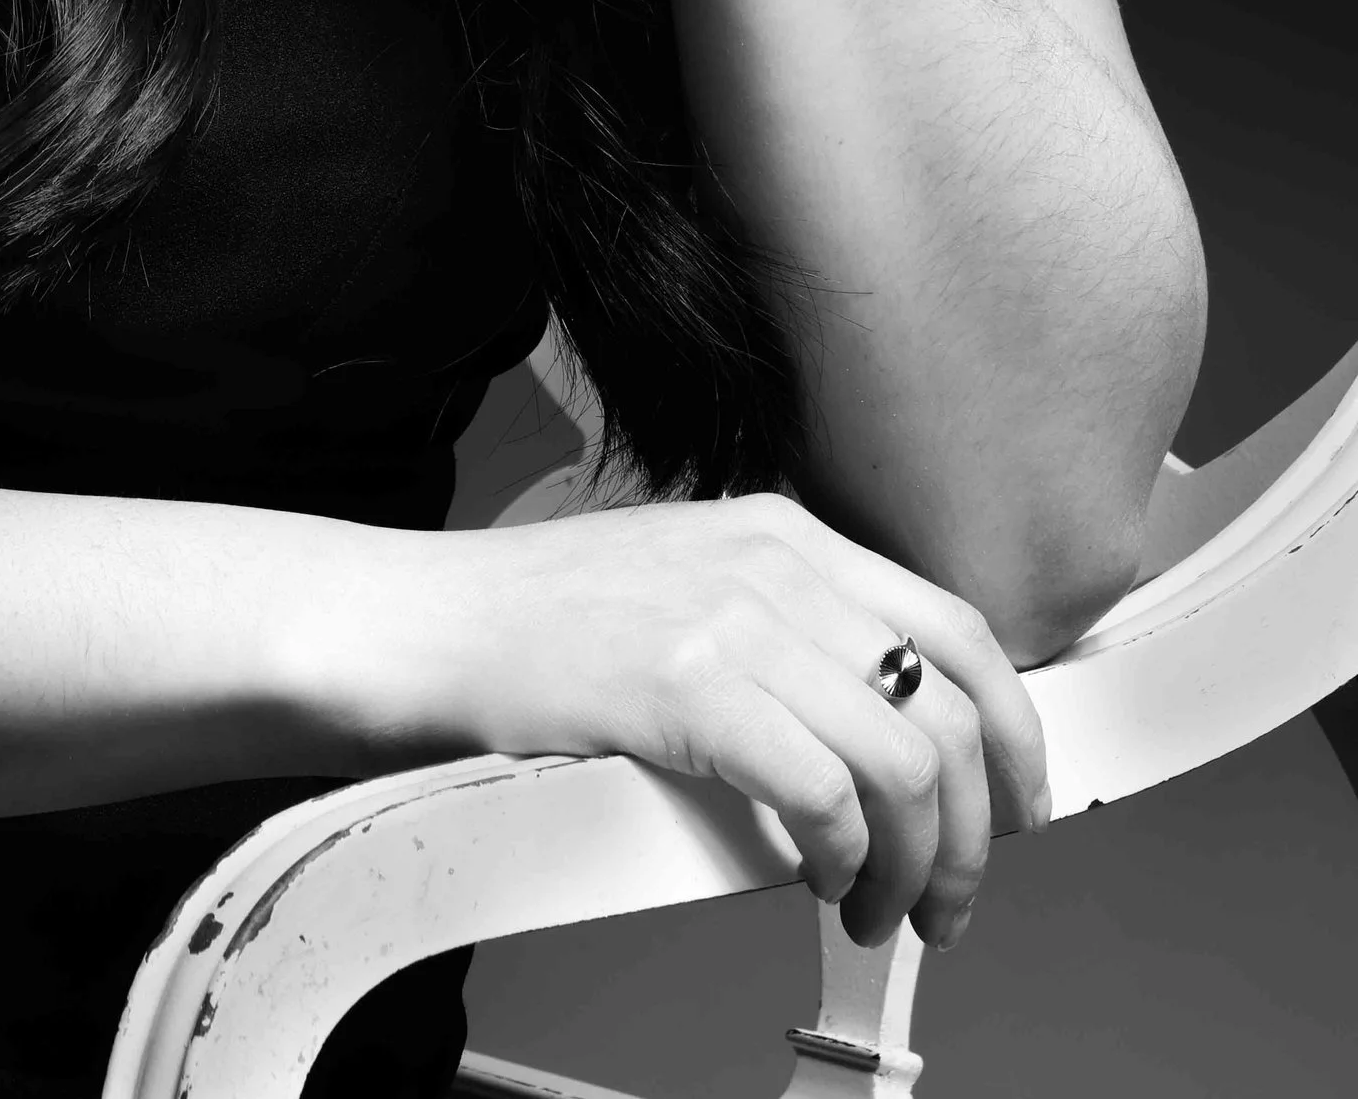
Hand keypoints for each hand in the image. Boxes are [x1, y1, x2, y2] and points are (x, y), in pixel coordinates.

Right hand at [336, 487, 1051, 953]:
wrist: (422, 627)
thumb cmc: (534, 627)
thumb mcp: (685, 590)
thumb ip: (779, 636)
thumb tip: (872, 736)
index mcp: (781, 531)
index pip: (954, 626)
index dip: (1014, 732)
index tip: (1020, 806)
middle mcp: (771, 559)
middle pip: (948, 703)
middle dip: (976, 826)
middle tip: (950, 897)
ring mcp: (728, 615)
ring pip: (903, 762)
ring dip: (912, 865)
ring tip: (875, 911)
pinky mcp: (686, 684)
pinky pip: (825, 792)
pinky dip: (844, 858)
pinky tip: (817, 880)